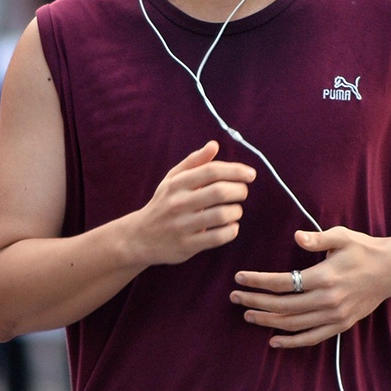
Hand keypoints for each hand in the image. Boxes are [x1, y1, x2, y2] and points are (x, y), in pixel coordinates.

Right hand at [124, 141, 254, 266]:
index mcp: (177, 184)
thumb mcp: (173, 179)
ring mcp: (182, 225)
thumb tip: (214, 145)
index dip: (236, 170)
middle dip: (239, 191)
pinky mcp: (187, 245)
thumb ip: (194, 162)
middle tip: (242, 193)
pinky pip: (218, 237)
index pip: (212, 171)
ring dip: (236, 211)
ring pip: (222, 215)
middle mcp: (179, 203)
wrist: (140, 237)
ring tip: (235, 210)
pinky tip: (230, 226)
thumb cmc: (163, 204)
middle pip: (220, 192)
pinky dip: (231, 231)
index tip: (250, 174)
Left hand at [232, 228, 390, 348]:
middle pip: (283, 305)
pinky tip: (273, 340)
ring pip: (293, 324)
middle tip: (235, 296)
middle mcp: (328, 300)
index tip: (240, 278)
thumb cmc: (365, 249)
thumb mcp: (343, 236)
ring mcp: (335, 316)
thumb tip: (296, 237)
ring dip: (267, 321)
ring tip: (248, 314)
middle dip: (256, 301)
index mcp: (325, 277)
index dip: (258, 281)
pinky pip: (311, 338)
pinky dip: (291, 341)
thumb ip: (318, 238)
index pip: (283, 282)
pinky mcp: (340, 325)